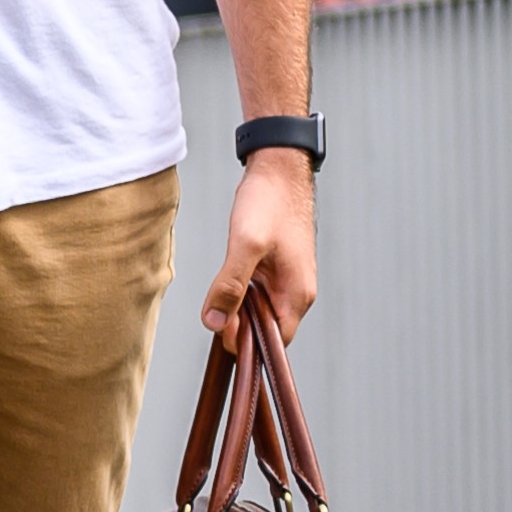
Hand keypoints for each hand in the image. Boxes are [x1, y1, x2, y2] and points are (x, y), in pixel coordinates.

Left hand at [204, 148, 319, 345]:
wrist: (278, 169)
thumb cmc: (269, 202)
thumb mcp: (245, 245)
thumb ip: (230, 286)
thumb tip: (215, 322)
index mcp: (297, 293)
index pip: (275, 341)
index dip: (246, 342)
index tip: (220, 329)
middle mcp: (297, 290)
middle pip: (266, 328)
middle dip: (239, 326)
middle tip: (213, 312)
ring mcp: (287, 279)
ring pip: (259, 309)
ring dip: (237, 309)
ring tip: (218, 296)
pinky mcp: (277, 267)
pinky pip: (257, 292)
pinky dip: (240, 292)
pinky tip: (225, 282)